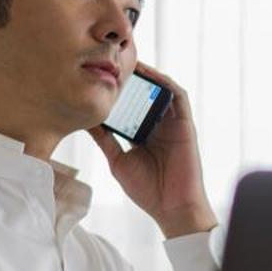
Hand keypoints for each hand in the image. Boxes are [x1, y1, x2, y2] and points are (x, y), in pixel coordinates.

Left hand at [87, 66, 218, 237]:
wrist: (172, 208)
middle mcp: (158, 125)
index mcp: (141, 134)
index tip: (97, 78)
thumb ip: (105, 140)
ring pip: (160, 91)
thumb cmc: (148, 190)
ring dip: (147, 76)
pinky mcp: (186, 124)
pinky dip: (165, 83)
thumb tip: (85, 121)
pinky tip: (151, 74)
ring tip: (129, 62)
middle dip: (129, 79)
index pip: (128, 106)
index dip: (115, 92)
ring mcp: (173, 124)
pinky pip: (178, 96)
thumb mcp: (117, 161)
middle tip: (111, 63)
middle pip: (143, 94)